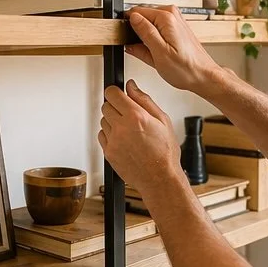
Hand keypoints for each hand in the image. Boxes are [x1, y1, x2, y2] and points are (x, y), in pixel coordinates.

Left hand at [98, 79, 182, 196]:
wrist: (160, 179)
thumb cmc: (165, 153)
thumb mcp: (163, 120)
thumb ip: (144, 100)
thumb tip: (131, 86)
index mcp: (136, 117)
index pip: (112, 94)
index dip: (115, 92)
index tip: (118, 94)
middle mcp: (121, 128)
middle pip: (105, 106)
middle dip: (115, 106)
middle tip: (127, 114)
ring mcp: (113, 141)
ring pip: (103, 121)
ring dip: (112, 121)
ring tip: (128, 130)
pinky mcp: (108, 153)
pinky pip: (102, 136)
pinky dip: (110, 135)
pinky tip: (124, 140)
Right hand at [126, 6, 222, 95]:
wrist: (203, 75)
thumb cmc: (186, 68)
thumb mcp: (159, 53)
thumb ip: (145, 32)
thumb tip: (133, 18)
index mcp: (166, 17)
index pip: (135, 12)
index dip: (129, 28)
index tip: (132, 41)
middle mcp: (171, 14)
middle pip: (141, 18)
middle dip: (138, 34)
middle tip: (145, 52)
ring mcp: (174, 21)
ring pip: (148, 25)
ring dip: (146, 40)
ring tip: (155, 54)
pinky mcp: (175, 28)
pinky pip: (156, 31)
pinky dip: (154, 42)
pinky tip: (159, 53)